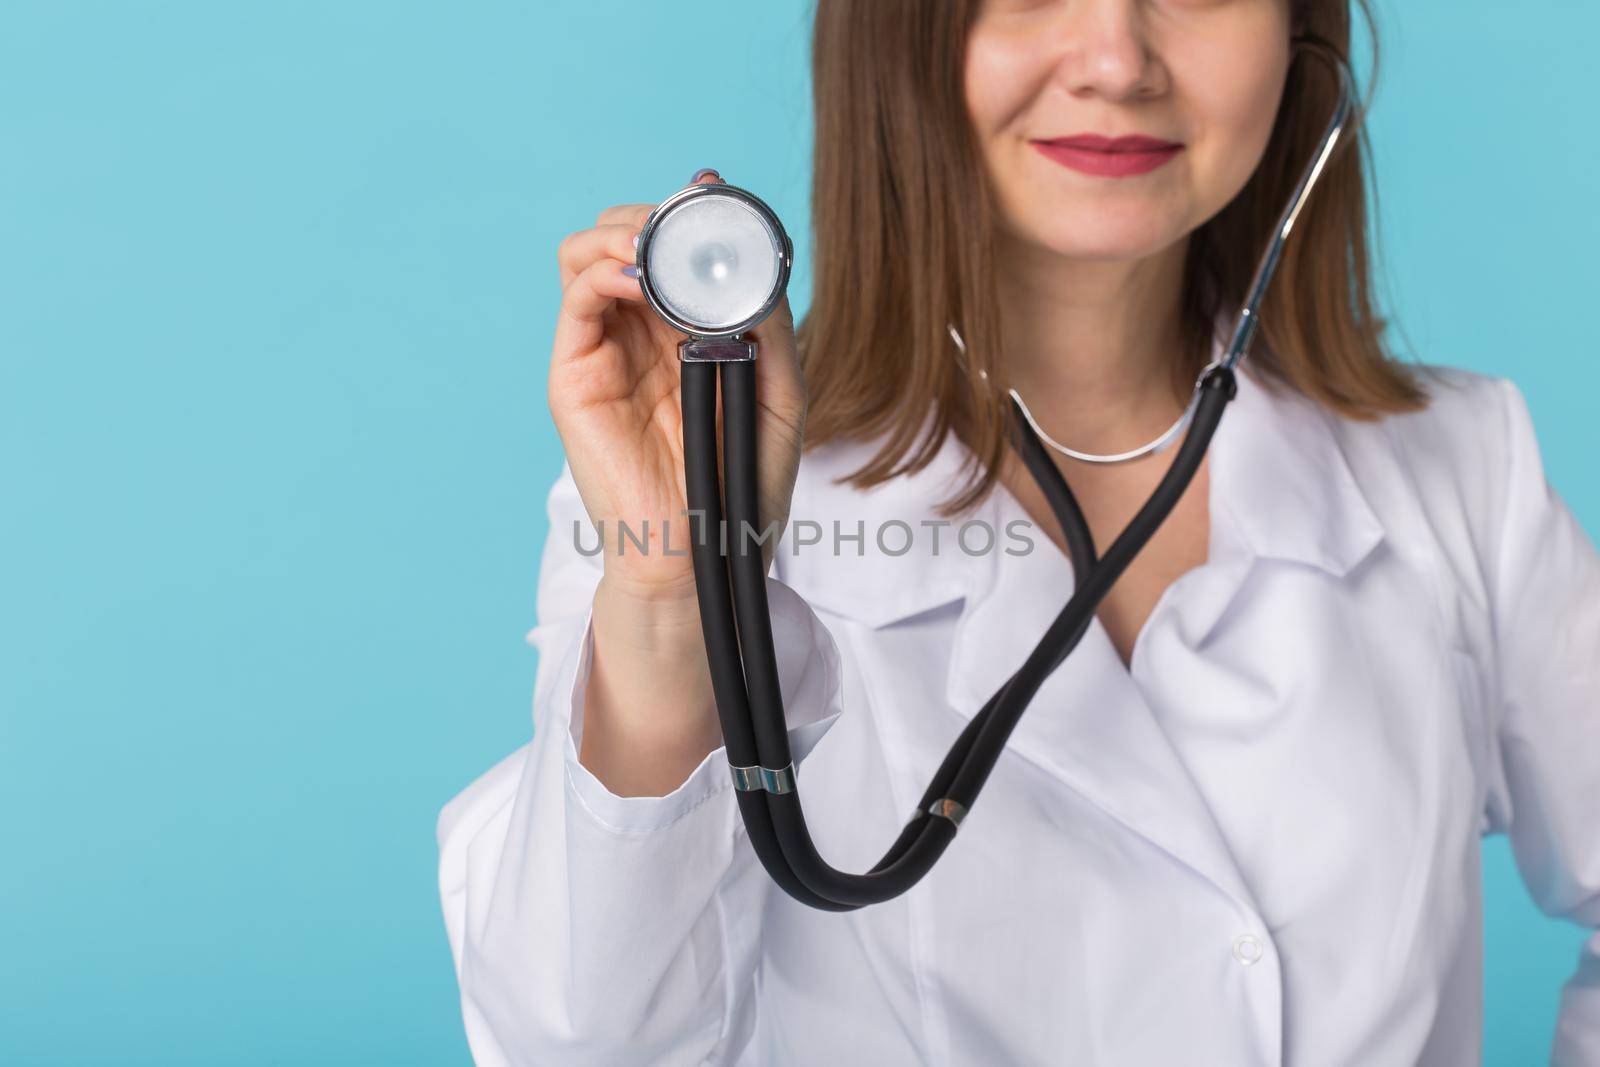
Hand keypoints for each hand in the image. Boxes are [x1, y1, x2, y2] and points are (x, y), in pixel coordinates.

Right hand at [548, 170, 806, 607]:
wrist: (705, 550)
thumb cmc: (740, 484)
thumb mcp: (778, 395)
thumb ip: (771, 330)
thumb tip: (759, 265)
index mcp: (684, 333)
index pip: (669, 250)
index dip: (687, 217)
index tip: (718, 197)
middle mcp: (638, 334)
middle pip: (622, 239)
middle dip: (653, 216)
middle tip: (686, 220)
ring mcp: (602, 352)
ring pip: (586, 254)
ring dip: (622, 230)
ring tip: (656, 243)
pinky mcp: (575, 377)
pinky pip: (577, 298)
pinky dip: (604, 269)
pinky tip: (638, 275)